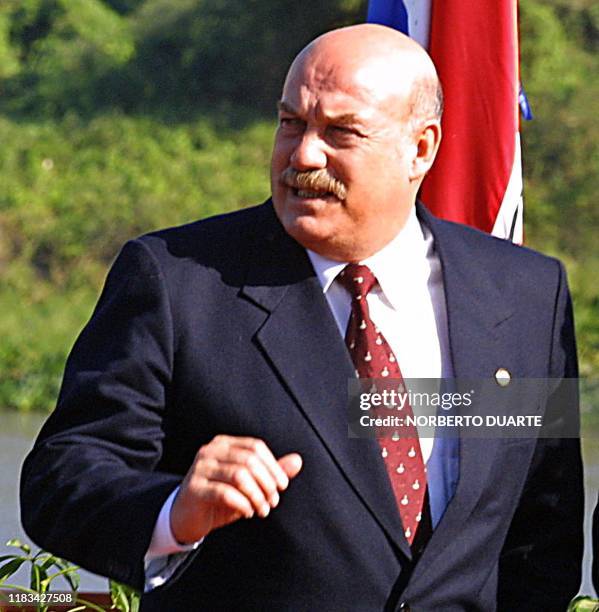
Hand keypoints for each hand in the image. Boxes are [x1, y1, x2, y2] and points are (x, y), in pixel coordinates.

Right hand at [170, 435, 302, 543]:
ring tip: (262, 509)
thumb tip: (298, 461)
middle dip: (267, 482)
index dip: (273, 466)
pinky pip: (225, 493)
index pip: (256, 447)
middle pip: (249, 460)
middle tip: (273, 502)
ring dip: (257, 495)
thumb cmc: (220, 498)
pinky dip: (243, 504)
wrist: (185, 517)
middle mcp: (211, 451)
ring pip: (239, 475)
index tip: (282, 487)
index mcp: (224, 444)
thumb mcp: (249, 485)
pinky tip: (248, 513)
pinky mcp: (194, 488)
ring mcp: (200, 468)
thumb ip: (271, 473)